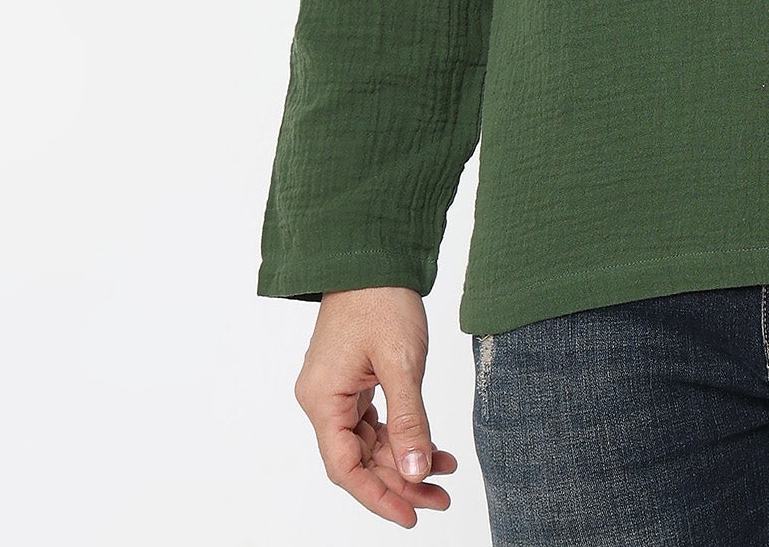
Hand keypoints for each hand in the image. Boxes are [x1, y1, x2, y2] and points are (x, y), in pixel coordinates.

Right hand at [293, 286, 459, 526]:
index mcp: (322, 399)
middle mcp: (322, 400)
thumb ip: (410, 420)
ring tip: (446, 474)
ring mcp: (336, 391)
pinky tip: (433, 447)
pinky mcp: (352, 381)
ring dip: (406, 460)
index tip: (411, 515)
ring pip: (370, 444)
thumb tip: (417, 473)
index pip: (345, 468)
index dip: (378, 497)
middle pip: (360, 461)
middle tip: (441, 498)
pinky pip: (375, 422)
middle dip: (401, 481)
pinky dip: (403, 435)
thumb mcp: (402, 362)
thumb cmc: (380, 299)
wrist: (372, 253)